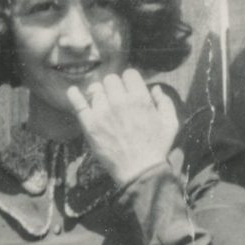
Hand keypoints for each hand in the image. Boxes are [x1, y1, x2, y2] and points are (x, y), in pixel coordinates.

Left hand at [66, 69, 179, 184]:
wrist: (140, 170)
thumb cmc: (157, 148)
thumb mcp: (170, 123)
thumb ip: (165, 102)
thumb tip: (155, 89)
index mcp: (140, 99)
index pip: (129, 74)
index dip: (130, 80)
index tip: (129, 87)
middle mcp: (120, 102)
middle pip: (111, 79)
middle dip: (114, 86)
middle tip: (116, 96)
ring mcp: (103, 112)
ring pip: (95, 89)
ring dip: (99, 93)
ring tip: (101, 101)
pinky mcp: (90, 124)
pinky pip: (78, 104)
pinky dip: (74, 95)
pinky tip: (73, 91)